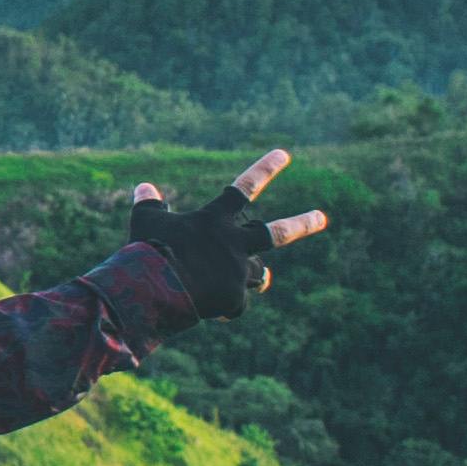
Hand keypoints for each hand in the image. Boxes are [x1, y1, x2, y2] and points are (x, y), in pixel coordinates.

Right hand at [113, 149, 326, 323]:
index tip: (284, 155)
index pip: (244, 187)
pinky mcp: (234, 298)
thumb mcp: (144, 221)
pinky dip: (224, 307)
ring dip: (256, 276)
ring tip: (258, 280)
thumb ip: (149, 204)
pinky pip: (235, 305)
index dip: (264, 170)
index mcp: (216, 219)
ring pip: (258, 274)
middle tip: (322, 218)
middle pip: (275, 233)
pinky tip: (209, 311)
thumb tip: (144, 187)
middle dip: (301, 224)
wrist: (154, 287)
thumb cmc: (148, 249)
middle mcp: (234, 243)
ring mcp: (237, 271)